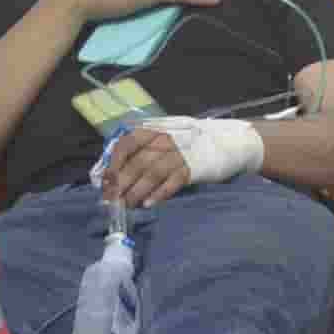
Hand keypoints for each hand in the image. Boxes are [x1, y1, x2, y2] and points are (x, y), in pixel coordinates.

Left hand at [99, 117, 263, 207]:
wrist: (227, 141)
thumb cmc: (190, 142)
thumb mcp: (166, 136)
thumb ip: (143, 148)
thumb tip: (114, 171)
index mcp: (155, 128)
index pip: (126, 143)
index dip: (113, 163)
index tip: (105, 182)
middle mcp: (166, 138)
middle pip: (137, 162)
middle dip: (121, 183)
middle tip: (112, 201)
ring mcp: (181, 152)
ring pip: (152, 173)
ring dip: (136, 191)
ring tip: (127, 205)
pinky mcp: (195, 167)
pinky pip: (172, 182)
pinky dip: (159, 194)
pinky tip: (149, 204)